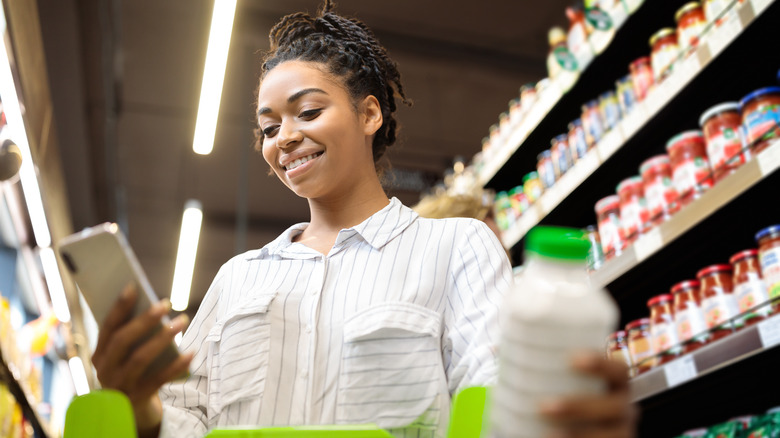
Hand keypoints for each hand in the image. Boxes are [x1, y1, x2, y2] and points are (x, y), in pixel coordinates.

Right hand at [91, 284, 192, 434]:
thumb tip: (151, 306)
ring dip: (163, 338)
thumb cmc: (132, 370)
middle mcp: (105, 370)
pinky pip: (160, 379)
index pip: (107, 327)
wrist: (132, 409)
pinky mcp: (139, 397)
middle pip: (123, 340)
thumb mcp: (125, 355)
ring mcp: (121, 385)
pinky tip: (191, 352)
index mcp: (99, 354)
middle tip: (165, 303)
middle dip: (144, 320)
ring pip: (140, 358)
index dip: (119, 307)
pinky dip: (177, 365)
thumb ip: (131, 335)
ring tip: (182, 320)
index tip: (133, 286)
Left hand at [539, 352, 637, 437]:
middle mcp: (623, 406)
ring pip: (611, 434)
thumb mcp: (563, 378)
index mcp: (614, 381)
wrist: (578, 425)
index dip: (599, 363)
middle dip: (580, 407)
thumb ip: (538, 363)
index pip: (618, 369)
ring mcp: (621, 430)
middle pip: (613, 406)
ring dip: (579, 434)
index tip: (571, 359)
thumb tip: (497, 349)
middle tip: (543, 406)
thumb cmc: (572, 393)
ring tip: (547, 434)